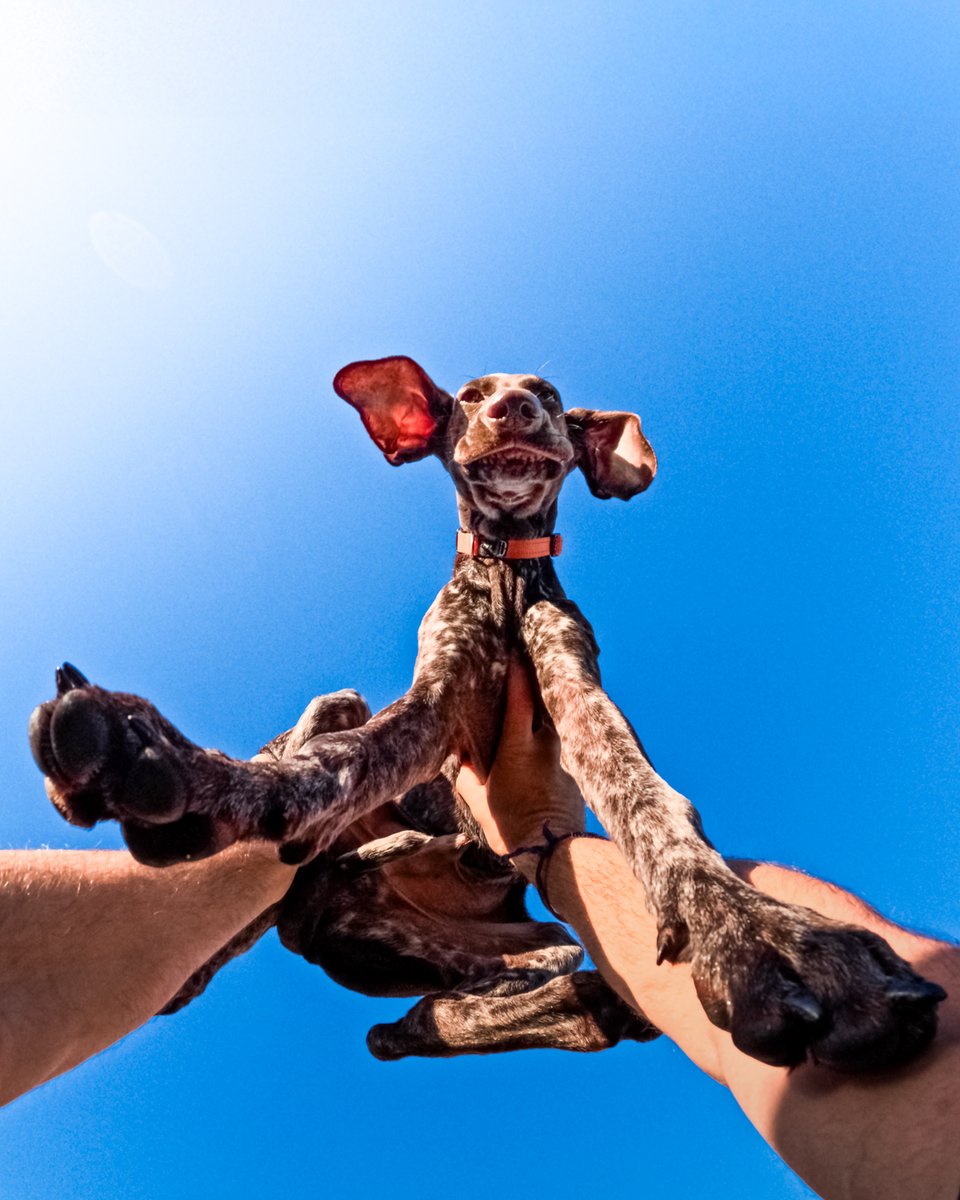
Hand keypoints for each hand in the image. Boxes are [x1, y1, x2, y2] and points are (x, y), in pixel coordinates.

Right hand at [456, 656, 584, 855]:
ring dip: (541, 716)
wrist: (552, 852)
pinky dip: (548, 744)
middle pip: (540, 704)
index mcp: (519, 746)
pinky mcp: (576, 771)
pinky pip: (560, 748)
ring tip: (530, 708)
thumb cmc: (509, 825)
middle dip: (532, 686)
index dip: (515, 673)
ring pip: (551, 726)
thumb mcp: (477, 798)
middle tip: (523, 668)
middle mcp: (546, 744)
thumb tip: (463, 758)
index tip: (513, 652)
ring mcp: (564, 757)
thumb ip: (468, 772)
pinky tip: (540, 751)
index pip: (518, 698)